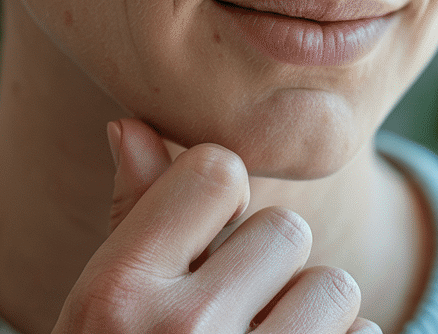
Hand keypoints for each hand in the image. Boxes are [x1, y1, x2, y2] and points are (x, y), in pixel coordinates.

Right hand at [51, 118, 380, 332]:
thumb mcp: (102, 312)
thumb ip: (130, 221)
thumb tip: (132, 124)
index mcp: (116, 294)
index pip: (217, 170)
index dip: (216, 202)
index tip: (200, 246)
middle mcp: (180, 333)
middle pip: (285, 232)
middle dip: (265, 273)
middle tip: (222, 326)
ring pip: (335, 290)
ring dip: (310, 323)